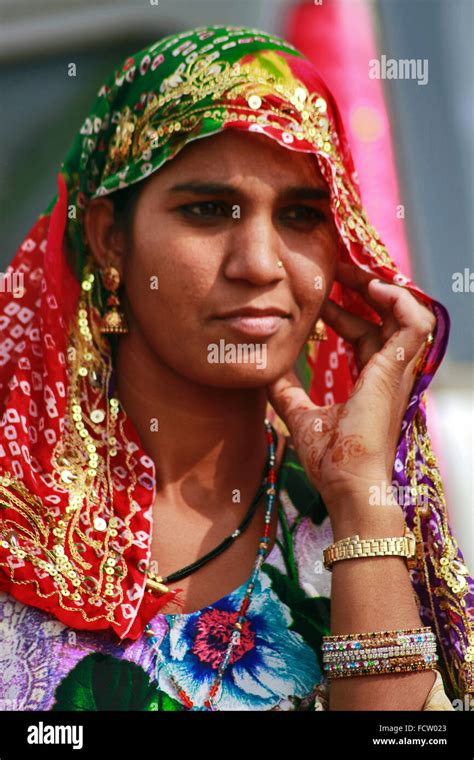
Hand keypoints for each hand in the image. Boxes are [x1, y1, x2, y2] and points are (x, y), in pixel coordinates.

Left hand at [267, 262, 435, 519]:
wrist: (346, 484)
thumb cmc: (330, 458)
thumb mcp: (299, 415)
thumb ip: (286, 391)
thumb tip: (266, 370)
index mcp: (369, 380)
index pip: (364, 332)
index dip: (347, 308)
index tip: (325, 290)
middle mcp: (386, 373)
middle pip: (384, 317)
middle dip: (362, 289)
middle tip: (336, 269)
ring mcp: (395, 372)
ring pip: (405, 315)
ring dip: (383, 289)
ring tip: (356, 271)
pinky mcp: (396, 372)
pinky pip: (415, 326)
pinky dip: (401, 303)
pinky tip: (376, 288)